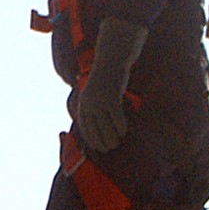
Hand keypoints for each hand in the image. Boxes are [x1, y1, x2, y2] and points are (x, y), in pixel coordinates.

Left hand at [75, 16, 147, 152]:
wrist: (111, 61)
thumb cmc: (104, 78)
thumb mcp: (94, 92)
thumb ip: (93, 105)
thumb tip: (94, 121)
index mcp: (84, 102)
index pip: (84, 126)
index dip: (91, 139)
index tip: (97, 147)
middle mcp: (90, 103)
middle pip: (95, 129)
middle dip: (102, 141)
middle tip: (110, 148)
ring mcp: (101, 101)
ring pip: (106, 126)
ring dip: (112, 137)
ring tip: (117, 142)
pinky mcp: (112, 97)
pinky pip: (117, 117)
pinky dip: (120, 127)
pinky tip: (124, 132)